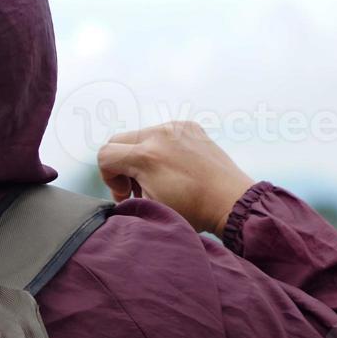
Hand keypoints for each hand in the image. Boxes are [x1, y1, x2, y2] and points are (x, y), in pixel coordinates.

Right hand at [97, 121, 253, 236]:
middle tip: (138, 187)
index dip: (108, 178)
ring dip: (140, 156)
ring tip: (158, 179)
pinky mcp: (190, 126)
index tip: (126, 193)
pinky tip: (175, 169)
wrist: (232, 202)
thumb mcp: (150, 205)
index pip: (104, 155)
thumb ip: (126, 188)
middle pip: (118, 141)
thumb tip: (120, 181)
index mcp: (145, 156)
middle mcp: (159, 134)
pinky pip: (162, 133)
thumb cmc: (192, 211)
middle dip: (121, 165)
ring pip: (140, 136)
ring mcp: (176, 126)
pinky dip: (160, 149)